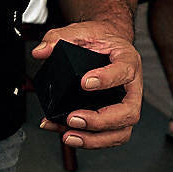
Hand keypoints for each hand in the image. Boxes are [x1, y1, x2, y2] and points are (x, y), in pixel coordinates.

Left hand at [31, 20, 142, 148]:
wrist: (108, 45)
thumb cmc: (99, 40)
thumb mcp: (80, 31)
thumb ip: (58, 38)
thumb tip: (40, 51)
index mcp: (128, 61)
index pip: (124, 71)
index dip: (106, 79)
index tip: (84, 82)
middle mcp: (132, 87)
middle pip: (129, 112)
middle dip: (100, 120)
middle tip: (73, 118)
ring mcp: (126, 105)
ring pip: (121, 131)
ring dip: (94, 139)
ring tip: (68, 135)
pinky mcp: (117, 118)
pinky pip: (108, 136)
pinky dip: (88, 140)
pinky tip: (65, 134)